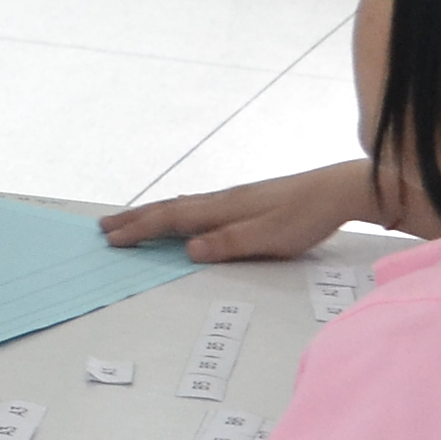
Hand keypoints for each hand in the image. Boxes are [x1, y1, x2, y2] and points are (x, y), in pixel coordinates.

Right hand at [102, 157, 369, 264]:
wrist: (336, 191)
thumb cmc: (304, 218)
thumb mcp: (268, 237)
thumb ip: (228, 243)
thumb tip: (188, 249)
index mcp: (222, 210)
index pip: (171, 219)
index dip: (141, 229)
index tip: (112, 239)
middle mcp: (221, 200)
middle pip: (169, 208)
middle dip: (136, 218)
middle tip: (104, 227)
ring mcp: (232, 199)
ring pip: (181, 205)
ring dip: (153, 213)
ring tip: (130, 219)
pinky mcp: (244, 201)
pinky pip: (196, 205)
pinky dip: (175, 210)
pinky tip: (180, 213)